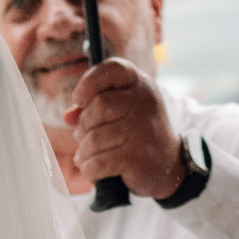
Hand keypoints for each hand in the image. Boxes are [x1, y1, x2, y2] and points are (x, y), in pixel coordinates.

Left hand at [62, 59, 189, 197]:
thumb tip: (69, 117)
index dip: (89, 82)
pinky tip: (93, 169)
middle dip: (84, 125)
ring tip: (87, 156)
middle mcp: (145, 102)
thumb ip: (92, 108)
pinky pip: (98, 162)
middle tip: (83, 136)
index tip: (79, 100)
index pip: (113, 68)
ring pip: (94, 138)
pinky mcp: (138, 157)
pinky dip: (89, 169)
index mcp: (140, 84)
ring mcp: (143, 130)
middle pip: (99, 105)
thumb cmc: (136, 134)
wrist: (169, 165)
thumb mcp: (120, 112)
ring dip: (84, 151)